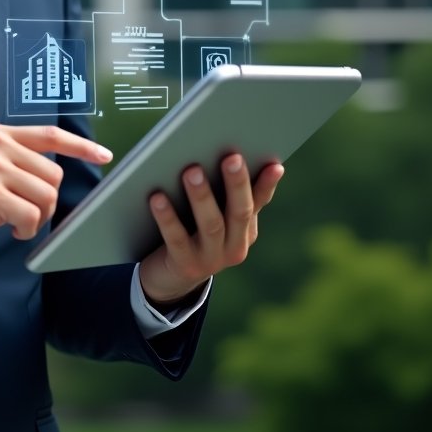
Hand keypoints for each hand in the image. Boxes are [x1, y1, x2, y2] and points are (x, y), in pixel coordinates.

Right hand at [0, 124, 112, 261]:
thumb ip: (11, 161)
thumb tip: (49, 175)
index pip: (49, 134)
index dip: (80, 146)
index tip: (103, 154)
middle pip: (52, 173)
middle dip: (46, 200)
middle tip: (24, 213)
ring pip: (45, 195)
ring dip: (36, 218)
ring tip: (13, 221)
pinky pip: (30, 216)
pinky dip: (26, 229)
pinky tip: (7, 229)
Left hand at [138, 152, 283, 306]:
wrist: (168, 278)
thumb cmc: (190, 232)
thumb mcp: (210, 214)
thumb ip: (219, 191)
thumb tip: (224, 153)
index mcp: (244, 230)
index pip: (258, 202)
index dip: (267, 184)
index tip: (274, 164)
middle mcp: (235, 247)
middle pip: (240, 212)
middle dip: (237, 183)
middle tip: (231, 157)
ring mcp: (212, 260)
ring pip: (211, 225)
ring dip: (202, 196)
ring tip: (192, 170)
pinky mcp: (186, 266)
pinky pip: (177, 238)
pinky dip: (167, 217)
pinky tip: (157, 197)